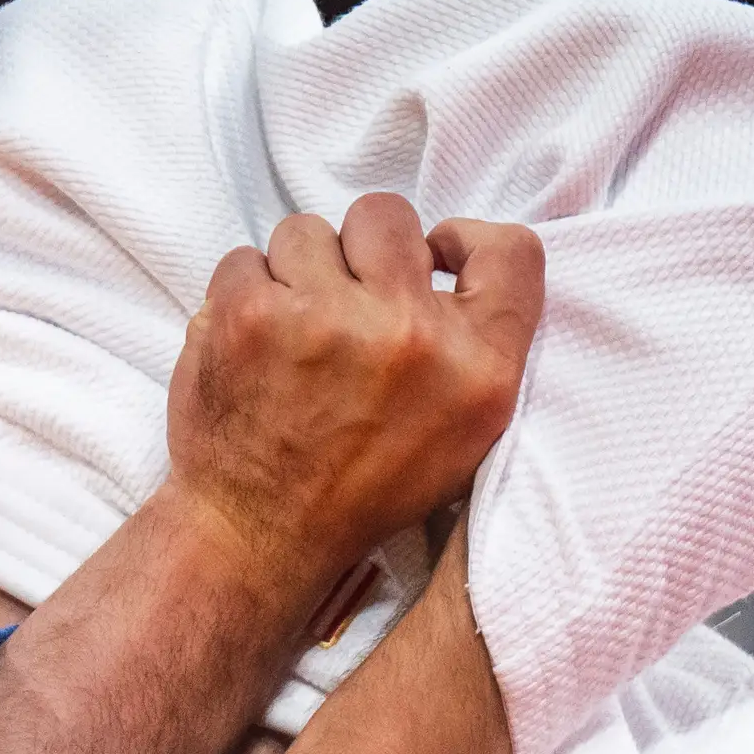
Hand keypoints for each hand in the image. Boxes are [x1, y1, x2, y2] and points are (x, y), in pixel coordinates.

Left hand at [162, 198, 539, 614]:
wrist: (258, 536)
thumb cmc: (360, 488)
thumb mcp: (462, 436)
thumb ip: (476, 346)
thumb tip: (450, 259)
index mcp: (479, 369)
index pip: (512, 251)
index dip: (462, 239)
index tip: (429, 259)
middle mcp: (412, 335)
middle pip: (388, 216)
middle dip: (360, 253)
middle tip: (341, 308)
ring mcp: (327, 318)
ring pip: (307, 230)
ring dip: (295, 273)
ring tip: (291, 334)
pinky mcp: (251, 315)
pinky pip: (244, 258)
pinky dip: (242, 294)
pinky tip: (251, 346)